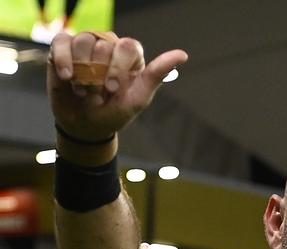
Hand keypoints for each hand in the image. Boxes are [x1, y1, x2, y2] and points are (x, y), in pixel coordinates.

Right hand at [47, 30, 187, 141]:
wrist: (86, 127)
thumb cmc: (114, 113)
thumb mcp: (137, 99)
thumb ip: (157, 75)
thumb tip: (183, 55)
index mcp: (129, 54)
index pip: (128, 46)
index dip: (118, 68)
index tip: (113, 90)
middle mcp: (108, 44)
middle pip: (104, 46)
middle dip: (99, 76)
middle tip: (98, 96)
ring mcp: (87, 44)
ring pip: (84, 42)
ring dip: (83, 73)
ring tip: (83, 91)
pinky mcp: (64, 47)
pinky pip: (63, 43)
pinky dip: (64, 61)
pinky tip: (67, 78)